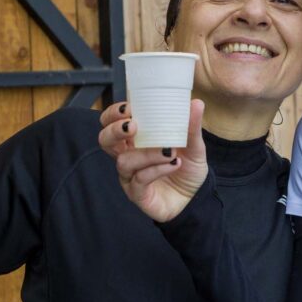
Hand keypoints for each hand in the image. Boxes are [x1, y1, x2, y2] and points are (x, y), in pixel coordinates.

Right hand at [98, 99, 207, 221]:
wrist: (196, 198)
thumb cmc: (187, 169)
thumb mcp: (193, 146)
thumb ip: (191, 126)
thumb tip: (196, 102)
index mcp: (135, 140)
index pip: (112, 122)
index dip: (113, 114)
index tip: (129, 107)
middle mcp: (128, 156)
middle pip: (105, 141)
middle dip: (115, 131)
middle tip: (133, 126)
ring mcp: (130, 176)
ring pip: (124, 161)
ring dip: (147, 153)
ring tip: (170, 151)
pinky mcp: (137, 194)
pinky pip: (139, 179)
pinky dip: (157, 169)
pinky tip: (174, 164)